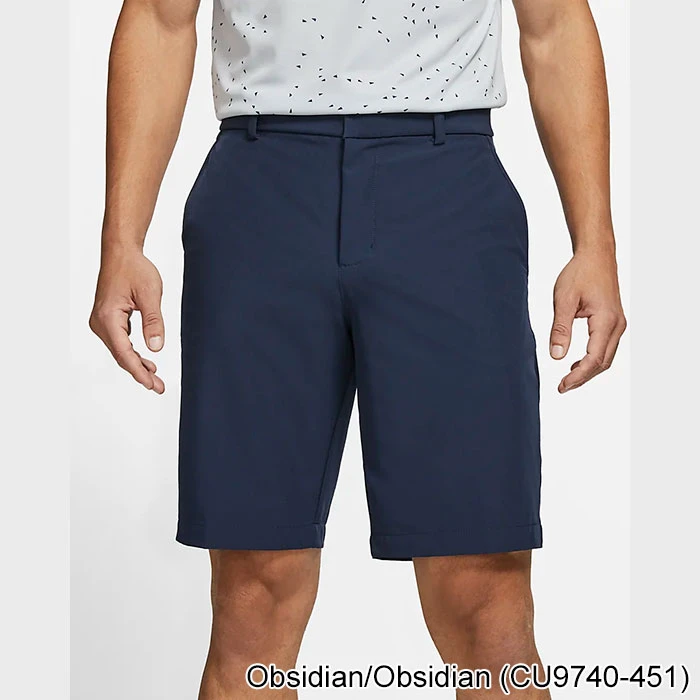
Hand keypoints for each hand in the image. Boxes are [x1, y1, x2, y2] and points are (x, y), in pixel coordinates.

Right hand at [89, 247, 165, 393]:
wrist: (121, 253)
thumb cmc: (134, 269)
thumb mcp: (150, 294)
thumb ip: (153, 322)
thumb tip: (156, 348)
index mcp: (108, 318)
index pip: (124, 352)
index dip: (139, 371)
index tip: (152, 384)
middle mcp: (100, 323)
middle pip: (121, 356)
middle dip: (139, 373)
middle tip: (158, 387)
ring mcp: (101, 322)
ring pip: (120, 351)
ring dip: (136, 364)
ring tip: (155, 378)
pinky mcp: (107, 320)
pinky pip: (120, 342)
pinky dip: (133, 353)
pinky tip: (146, 361)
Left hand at [550, 248, 625, 392]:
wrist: (596, 255)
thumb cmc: (580, 273)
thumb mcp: (563, 300)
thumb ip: (560, 329)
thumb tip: (556, 356)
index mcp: (606, 320)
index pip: (594, 359)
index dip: (578, 376)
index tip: (562, 386)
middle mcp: (617, 325)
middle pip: (603, 363)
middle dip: (583, 378)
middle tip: (562, 387)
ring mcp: (618, 324)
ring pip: (606, 357)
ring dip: (588, 370)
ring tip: (567, 378)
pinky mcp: (614, 322)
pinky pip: (606, 348)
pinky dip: (593, 360)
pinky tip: (577, 363)